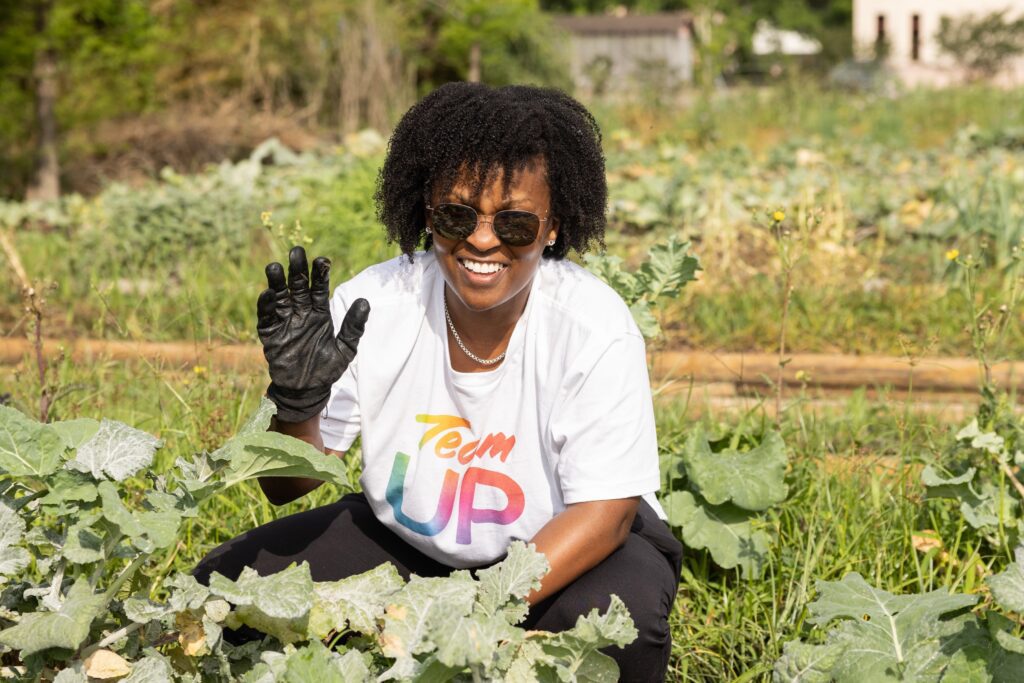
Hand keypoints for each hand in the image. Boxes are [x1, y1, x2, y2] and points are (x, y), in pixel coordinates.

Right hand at [256, 246, 369, 422]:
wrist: (307, 390)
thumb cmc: (327, 368)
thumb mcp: (345, 349)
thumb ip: (353, 326)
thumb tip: (365, 302)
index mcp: (319, 313)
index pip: (319, 288)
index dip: (319, 274)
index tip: (322, 260)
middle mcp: (300, 312)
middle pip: (297, 286)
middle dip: (296, 270)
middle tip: (296, 252)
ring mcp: (284, 322)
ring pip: (279, 297)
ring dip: (276, 282)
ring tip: (274, 267)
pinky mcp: (270, 334)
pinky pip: (267, 317)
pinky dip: (266, 306)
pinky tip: (267, 294)